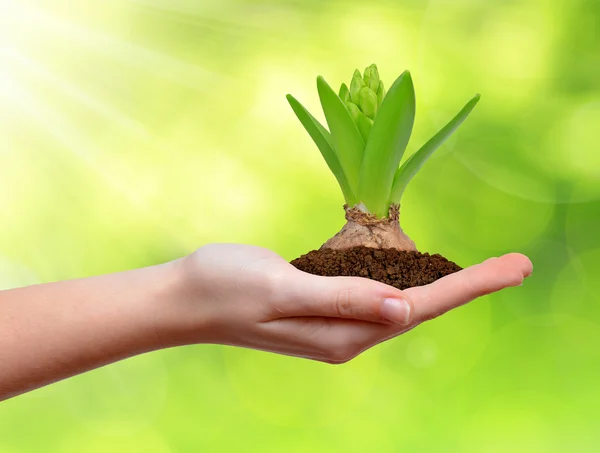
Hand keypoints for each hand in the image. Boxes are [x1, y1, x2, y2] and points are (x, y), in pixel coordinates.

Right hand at [160, 244, 532, 363]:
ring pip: (402, 300)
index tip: (514, 268)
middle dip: (470, 284)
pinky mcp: (323, 305)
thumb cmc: (225, 287)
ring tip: (485, 269)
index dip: (470, 286)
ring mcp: (335, 321)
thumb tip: (404, 310)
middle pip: (421, 306)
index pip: (419, 308)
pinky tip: (423, 269)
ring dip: (444, 282)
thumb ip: (342, 299)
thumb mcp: (282, 288)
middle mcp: (346, 333)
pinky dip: (406, 277)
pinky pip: (375, 291)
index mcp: (342, 333)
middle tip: (517, 264)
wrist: (184, 296)